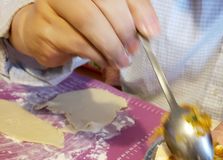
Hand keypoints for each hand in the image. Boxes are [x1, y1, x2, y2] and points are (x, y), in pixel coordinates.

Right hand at [9, 0, 158, 67]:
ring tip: (121, 60)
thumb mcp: (107, 14)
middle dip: (125, 30)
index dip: (139, 9)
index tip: (150, 32)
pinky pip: (78, 43)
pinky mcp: (46, 28)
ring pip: (90, 23)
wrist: (42, 32)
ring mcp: (53, 4)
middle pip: (105, 2)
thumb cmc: (80, 21)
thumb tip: (149, 30)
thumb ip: (128, 15)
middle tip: (132, 49)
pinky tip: (105, 61)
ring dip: (112, 47)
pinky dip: (97, 56)